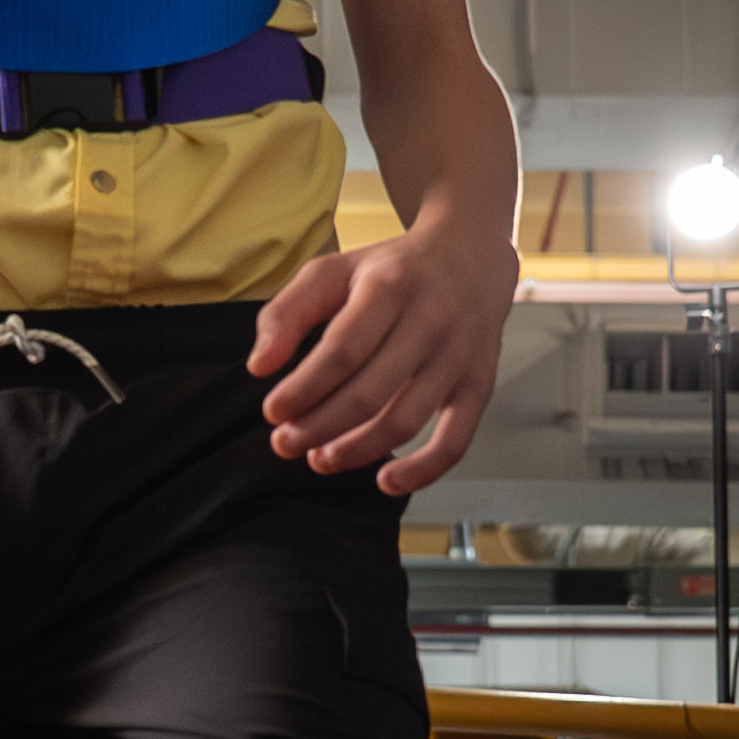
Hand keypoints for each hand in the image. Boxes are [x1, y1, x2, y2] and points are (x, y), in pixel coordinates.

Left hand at [250, 212, 512, 496]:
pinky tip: (387, 482)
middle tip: (285, 443)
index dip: (304, 389)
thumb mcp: (333, 271)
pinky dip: (423, 471)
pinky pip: (455, 440)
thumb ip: (288, 312)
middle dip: (319, 427)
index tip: (273, 412)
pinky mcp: (479, 384)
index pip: (342, 351)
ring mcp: (458, 356)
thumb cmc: (392, 271)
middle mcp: (430, 321)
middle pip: (369, 393)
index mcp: (389, 288)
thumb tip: (259, 366)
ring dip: (357, 451)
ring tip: (320, 459)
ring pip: (404, 421)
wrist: (470, 256)